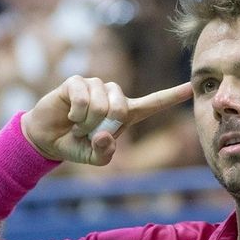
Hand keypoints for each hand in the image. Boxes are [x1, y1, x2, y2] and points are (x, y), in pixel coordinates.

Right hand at [21, 76, 192, 164]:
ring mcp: (95, 86)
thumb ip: (105, 153)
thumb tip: (105, 135)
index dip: (172, 96)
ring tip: (78, 125)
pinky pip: (83, 97)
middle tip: (89, 132)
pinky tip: (70, 116)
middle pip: (122, 108)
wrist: (47, 138)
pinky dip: (76, 114)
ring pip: (100, 104)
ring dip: (87, 122)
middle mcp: (113, 96)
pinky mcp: (77, 82)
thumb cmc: (76, 145)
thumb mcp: (94, 157)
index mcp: (125, 113)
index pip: (153, 102)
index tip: (191, 87)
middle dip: (104, 126)